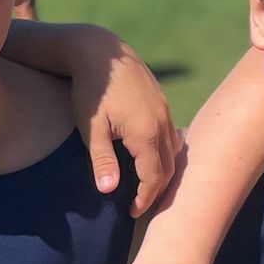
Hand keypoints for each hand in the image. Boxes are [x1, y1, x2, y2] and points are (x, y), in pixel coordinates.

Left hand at [65, 30, 179, 212]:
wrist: (99, 51)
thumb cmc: (90, 91)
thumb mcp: (91, 128)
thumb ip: (102, 160)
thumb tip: (108, 192)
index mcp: (146, 133)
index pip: (154, 177)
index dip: (145, 198)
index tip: (133, 213)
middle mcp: (161, 123)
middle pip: (169, 167)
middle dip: (157, 190)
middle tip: (141, 206)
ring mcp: (164, 111)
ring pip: (173, 151)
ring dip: (163, 173)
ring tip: (147, 187)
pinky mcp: (161, 102)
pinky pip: (171, 135)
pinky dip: (165, 154)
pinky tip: (151, 160)